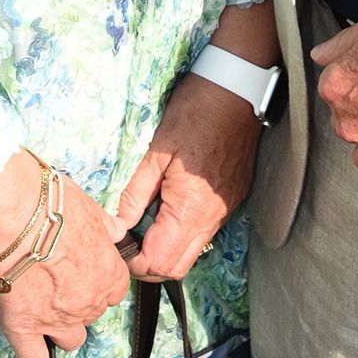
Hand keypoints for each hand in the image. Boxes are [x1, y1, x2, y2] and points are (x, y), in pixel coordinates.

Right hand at [0, 150, 130, 357]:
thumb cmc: (49, 203)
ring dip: (63, 328)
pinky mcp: (23, 331)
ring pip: (72, 338)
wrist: (10, 216)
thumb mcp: (89, 207)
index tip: (88, 268)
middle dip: (81, 299)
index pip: (116, 288)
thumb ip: (107, 226)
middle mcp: (87, 303)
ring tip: (48, 313)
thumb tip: (119, 233)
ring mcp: (55, 321)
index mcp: (107, 273)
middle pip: (93, 312)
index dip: (101, 278)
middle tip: (60, 279)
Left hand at [115, 72, 262, 280]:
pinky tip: (168, 208)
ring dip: (166, 249)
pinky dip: (183, 232)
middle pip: (177, 267)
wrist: (238, 90)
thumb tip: (119, 225)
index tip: (118, 245)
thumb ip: (136, 193)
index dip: (134, 262)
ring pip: (192, 252)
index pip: (159, 261)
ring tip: (146, 223)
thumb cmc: (195, 112)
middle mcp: (212, 217)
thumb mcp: (157, 150)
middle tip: (129, 241)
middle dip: (149, 264)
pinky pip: (205, 231)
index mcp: (191, 208)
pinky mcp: (232, 200)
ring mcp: (225, 210)